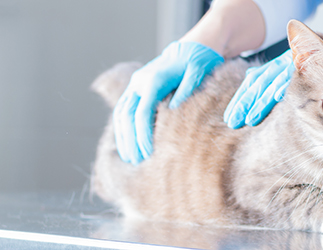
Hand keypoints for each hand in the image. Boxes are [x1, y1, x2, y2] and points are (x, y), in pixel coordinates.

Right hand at [113, 41, 223, 164]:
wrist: (194, 48)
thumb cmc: (200, 63)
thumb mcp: (199, 74)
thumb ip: (187, 90)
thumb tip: (175, 110)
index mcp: (154, 79)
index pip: (143, 112)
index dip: (143, 134)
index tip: (148, 154)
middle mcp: (140, 81)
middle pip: (127, 115)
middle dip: (131, 140)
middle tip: (138, 162)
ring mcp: (136, 84)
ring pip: (121, 113)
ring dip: (123, 137)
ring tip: (130, 159)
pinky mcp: (136, 89)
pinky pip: (124, 111)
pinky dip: (124, 129)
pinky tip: (128, 146)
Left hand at [224, 49, 294, 128]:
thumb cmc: (307, 61)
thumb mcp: (284, 66)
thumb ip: (268, 72)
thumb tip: (250, 74)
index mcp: (272, 67)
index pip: (251, 83)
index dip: (240, 100)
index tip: (230, 118)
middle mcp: (278, 65)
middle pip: (257, 84)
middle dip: (244, 104)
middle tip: (233, 123)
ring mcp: (289, 64)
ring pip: (271, 84)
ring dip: (260, 102)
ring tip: (250, 120)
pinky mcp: (301, 66)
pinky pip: (290, 78)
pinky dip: (283, 87)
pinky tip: (276, 99)